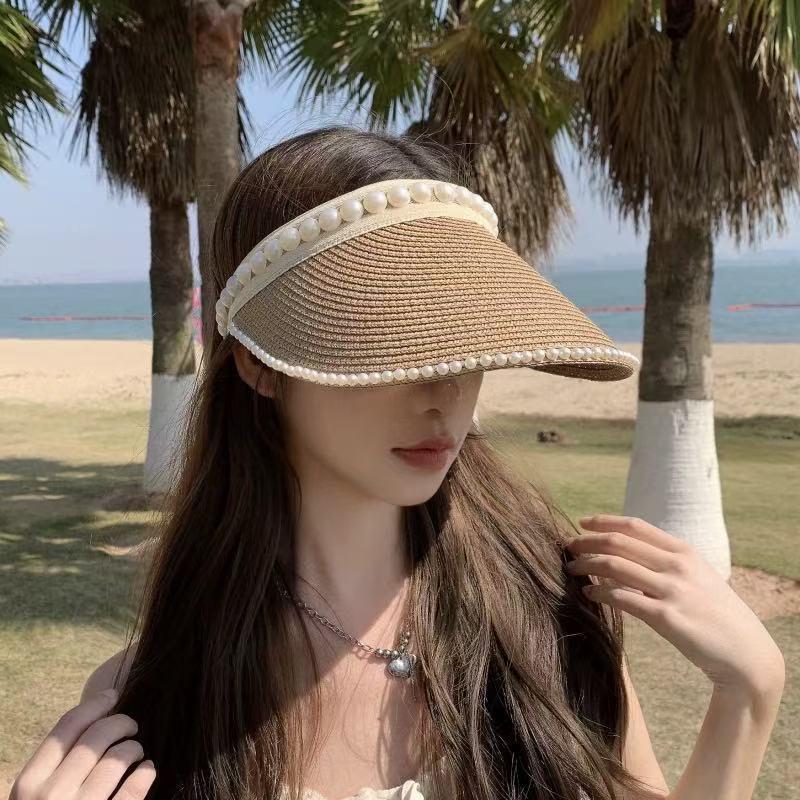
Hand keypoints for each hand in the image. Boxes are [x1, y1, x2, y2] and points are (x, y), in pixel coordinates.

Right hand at [10, 688, 155, 799]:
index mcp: (28, 786)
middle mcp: (49, 796)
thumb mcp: (37, 798)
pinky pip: (135, 788)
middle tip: (131, 725)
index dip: (94, 705)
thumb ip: (56, 768)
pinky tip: (147, 771)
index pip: (66, 728)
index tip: (113, 694)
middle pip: (96, 737)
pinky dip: (146, 773)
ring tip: (136, 753)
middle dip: (120, 723)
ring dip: (133, 748)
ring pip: (118, 758)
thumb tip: (95, 720)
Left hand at [564, 514, 785, 698]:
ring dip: (586, 565)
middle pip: (618, 542)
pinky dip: (599, 592)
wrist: (746, 654)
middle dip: (587, 542)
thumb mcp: (697, 576)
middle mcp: (677, 565)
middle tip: (567, 547)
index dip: (604, 521)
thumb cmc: (715, 614)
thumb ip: (666, 562)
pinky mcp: (667, 617)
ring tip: (570, 569)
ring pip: (614, 566)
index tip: (581, 523)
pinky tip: (588, 593)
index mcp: (684, 551)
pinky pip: (622, 598)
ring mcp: (672, 590)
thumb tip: (626, 553)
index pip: (634, 525)